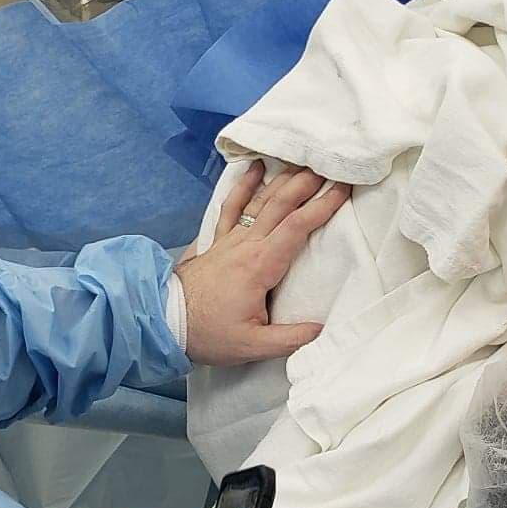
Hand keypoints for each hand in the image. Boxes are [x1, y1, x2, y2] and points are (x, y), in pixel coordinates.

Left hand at [177, 165, 348, 365]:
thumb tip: (322, 330)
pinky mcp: (217, 241)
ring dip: (284, 179)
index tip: (344, 189)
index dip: (323, 206)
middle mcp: (246, 245)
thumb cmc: (208, 334)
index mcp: (260, 266)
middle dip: (308, 182)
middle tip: (330, 164)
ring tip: (304, 161)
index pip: (298, 227)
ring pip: (261, 201)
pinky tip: (255, 168)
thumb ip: (290, 338)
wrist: (163, 322)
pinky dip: (244, 185)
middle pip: (281, 204)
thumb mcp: (253, 346)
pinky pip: (232, 206)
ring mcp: (230, 240)